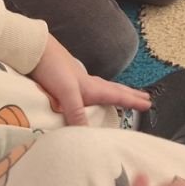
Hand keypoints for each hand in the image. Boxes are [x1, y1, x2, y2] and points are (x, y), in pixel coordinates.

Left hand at [29, 35, 149, 126]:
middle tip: (146, 98)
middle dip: (131, 95)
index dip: (133, 101)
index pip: (118, 96)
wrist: (35, 50)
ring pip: (105, 88)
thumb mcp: (66, 92)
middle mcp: (89, 84)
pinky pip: (92, 89)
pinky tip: (93, 93)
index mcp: (92, 87)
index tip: (148, 105)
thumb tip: (88, 135)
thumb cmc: (53, 69)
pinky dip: (101, 92)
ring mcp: (79, 81)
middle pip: (115, 90)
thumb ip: (76, 112)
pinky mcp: (68, 81)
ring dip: (118, 92)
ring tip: (126, 94)